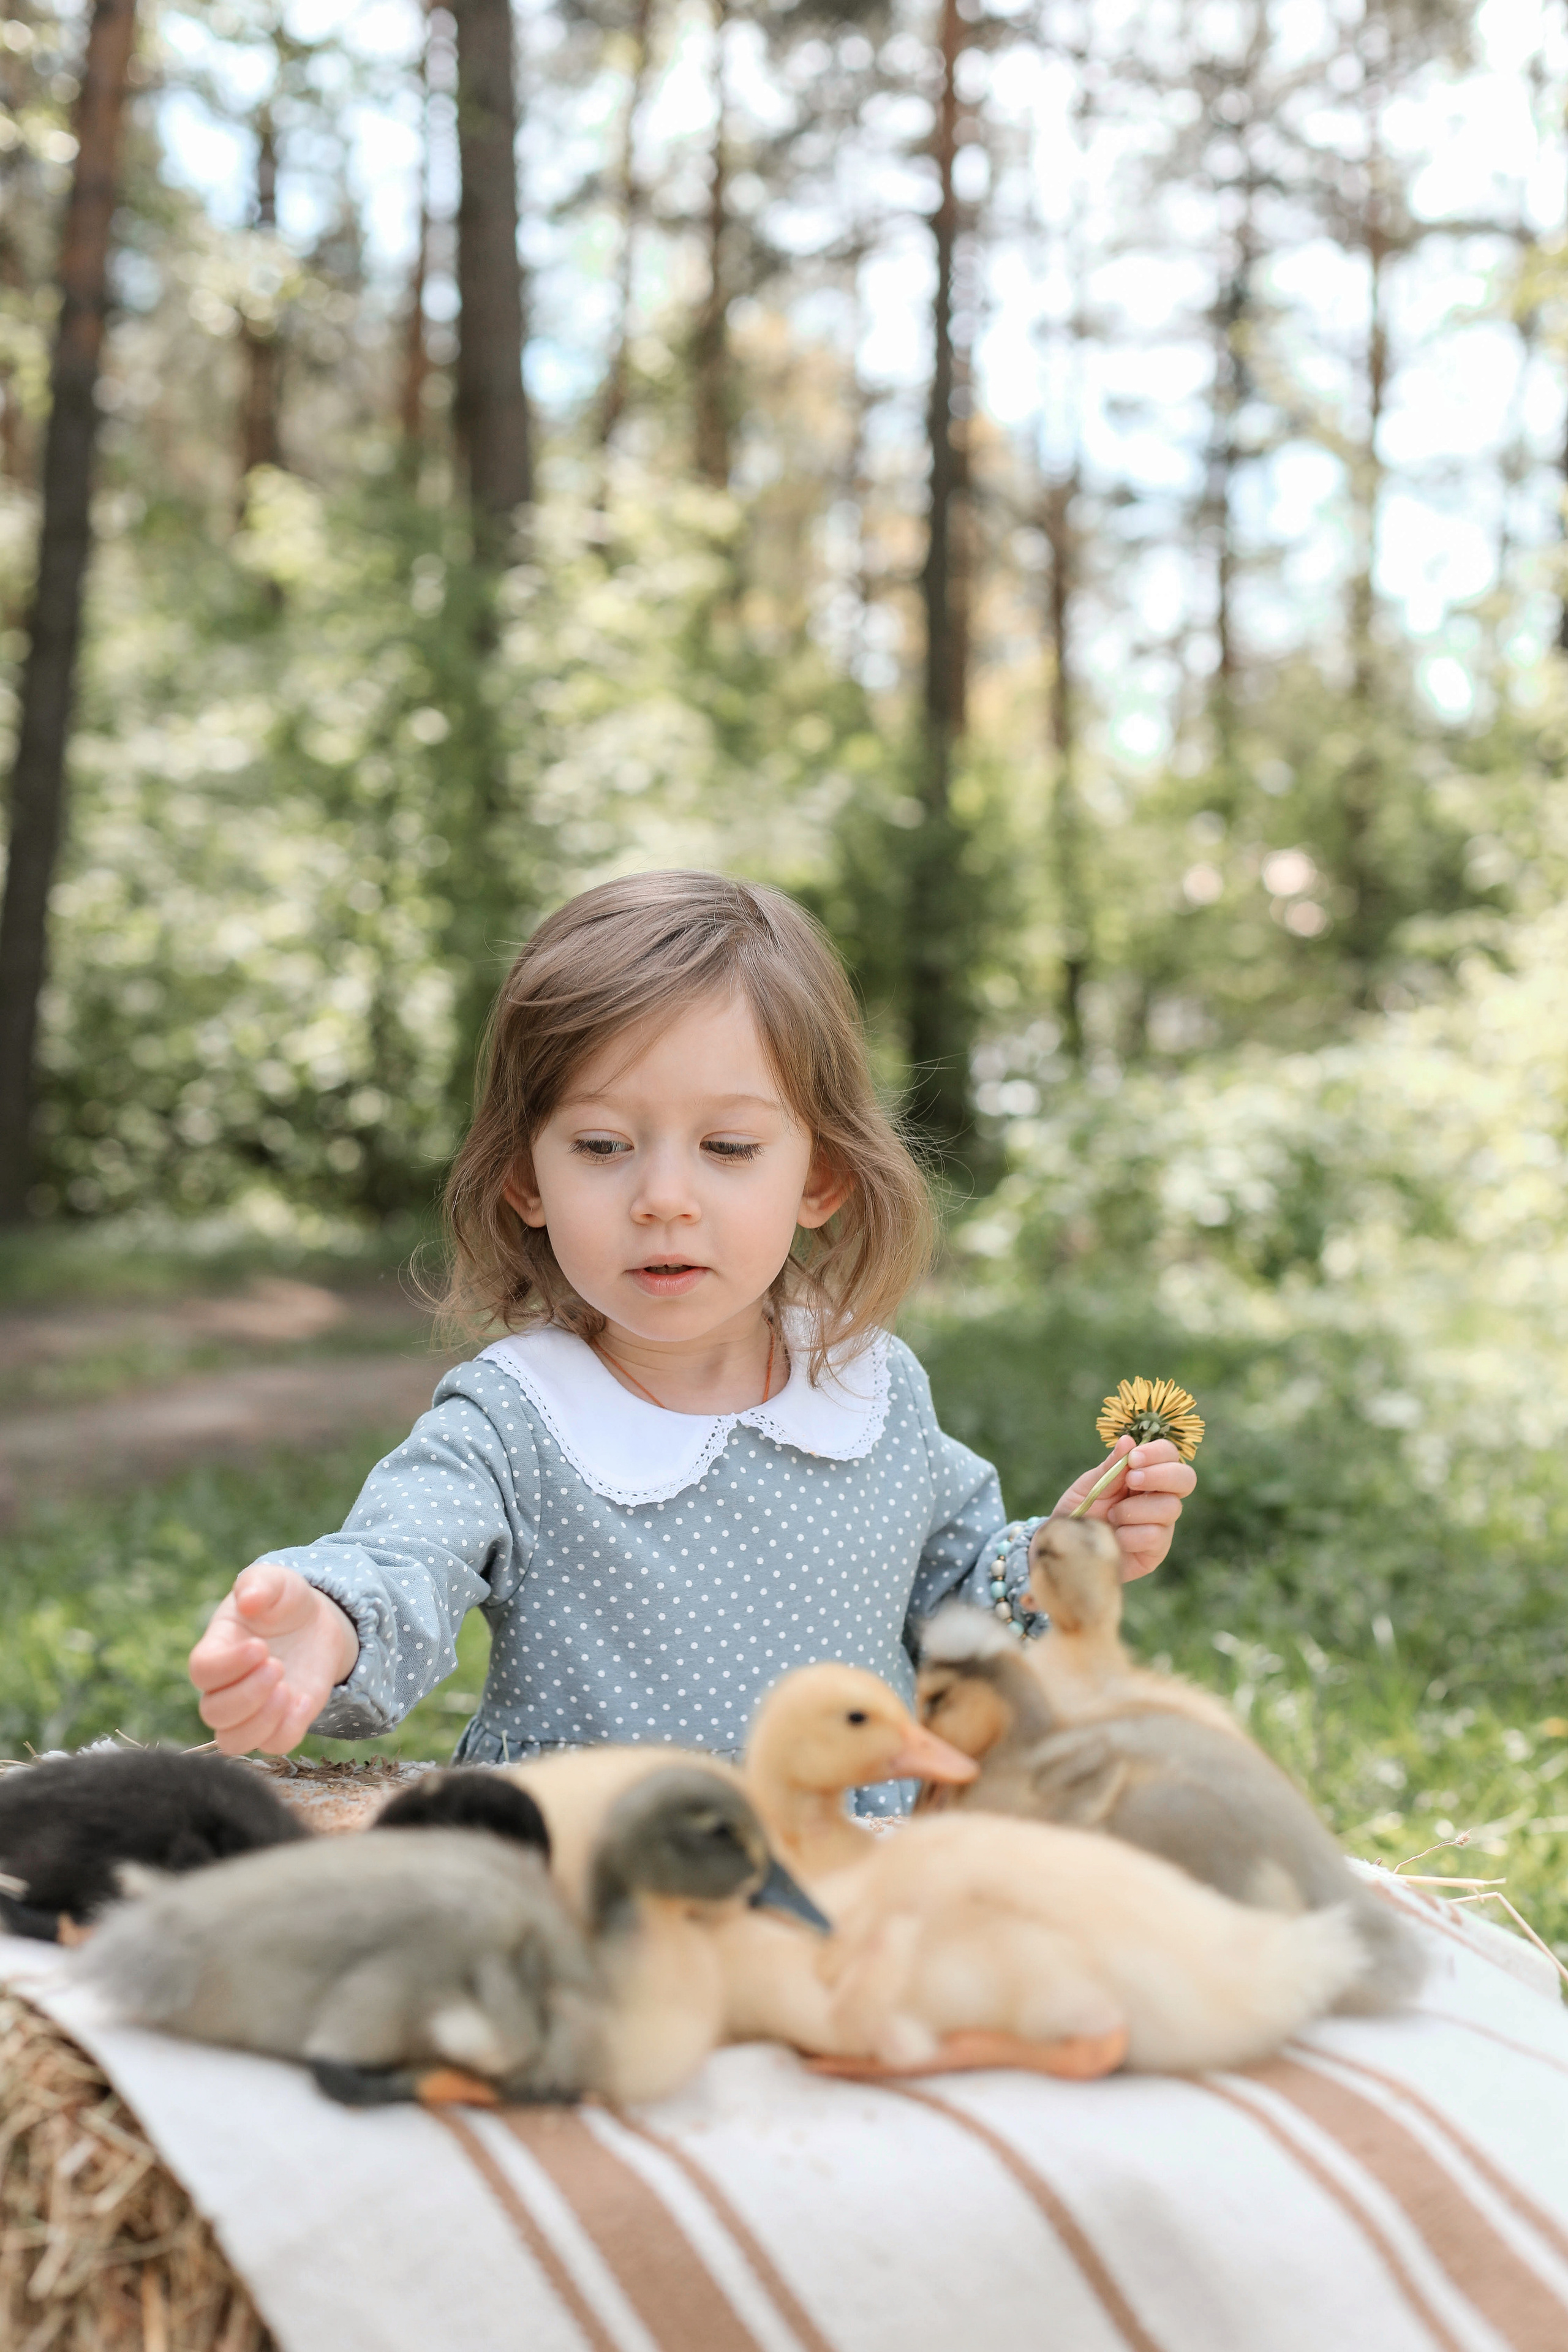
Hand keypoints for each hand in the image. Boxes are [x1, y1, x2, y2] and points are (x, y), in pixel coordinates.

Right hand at [188, 1564, 359, 1755]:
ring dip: (260, 1722)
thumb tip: (248, 1600)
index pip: (202, 1671)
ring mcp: (251, 1710)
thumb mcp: (276, 1582)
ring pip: (233, 1741)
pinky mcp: (279, 1723)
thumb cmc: (285, 1602)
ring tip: (288, 1691)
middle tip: (278, 1666)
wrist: (316, 1624)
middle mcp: (226, 1686)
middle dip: (247, 1695)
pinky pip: (273, 1746)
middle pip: (213, 1713)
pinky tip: (305, 1700)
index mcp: (216, 1649)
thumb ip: (259, 1584)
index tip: (260, 1647)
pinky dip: (288, 1730)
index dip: (227, 1666)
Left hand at [1052, 1436, 1195, 1582]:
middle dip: (1160, 1475)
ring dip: (1134, 1509)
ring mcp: (1162, 1525)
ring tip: (1112, 1516)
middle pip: (1186, 1478)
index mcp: (1146, 1475)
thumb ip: (1110, 1467)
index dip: (1158, 1453)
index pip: (1169, 1455)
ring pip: (1170, 1507)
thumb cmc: (1081, 1512)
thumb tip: (1127, 1440)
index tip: (1133, 1458)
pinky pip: (1155, 1536)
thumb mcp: (1090, 1486)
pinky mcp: (1157, 1550)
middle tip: (1131, 1481)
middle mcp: (1160, 1497)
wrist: (1069, 1548)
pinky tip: (1116, 1538)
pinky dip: (1130, 1535)